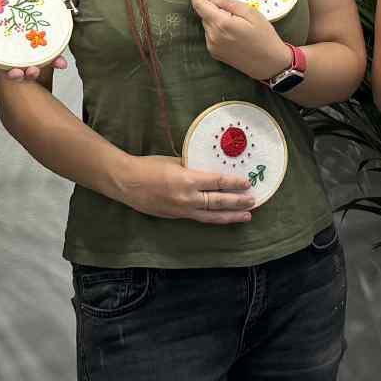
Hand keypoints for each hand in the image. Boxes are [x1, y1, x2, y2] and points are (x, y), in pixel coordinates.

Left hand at [0, 0, 73, 78]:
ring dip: (13, 75)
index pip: (45, 55)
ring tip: (15, 72)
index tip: (62, 64)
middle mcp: (15, 49)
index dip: (55, 61)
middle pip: (27, 67)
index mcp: (29, 40)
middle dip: (32, 73)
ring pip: (6, 70)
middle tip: (34, 71)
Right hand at [111, 153, 255, 223]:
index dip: (234, 183)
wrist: (126, 182)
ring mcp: (182, 210)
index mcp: (187, 179)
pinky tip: (223, 217)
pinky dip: (214, 218)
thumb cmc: (148, 166)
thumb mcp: (174, 161)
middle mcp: (187, 198)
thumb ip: (192, 167)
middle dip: (238, 202)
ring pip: (212, 216)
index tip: (247, 183)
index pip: (218, 182)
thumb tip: (209, 170)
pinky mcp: (176, 217)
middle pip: (219, 202)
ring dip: (230, 216)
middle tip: (254, 200)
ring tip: (246, 216)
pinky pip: (199, 218)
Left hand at [189, 0, 289, 81]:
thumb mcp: (251, 13)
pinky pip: (210, 35)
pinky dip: (217, 29)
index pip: (199, 5)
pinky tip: (232, 32)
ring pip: (207, 24)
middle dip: (212, 6)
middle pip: (204, 14)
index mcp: (221, 24)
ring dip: (215, 18)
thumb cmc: (264, 36)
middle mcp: (212, 36)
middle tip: (229, 5)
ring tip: (235, 21)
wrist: (270, 63)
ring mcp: (212, 46)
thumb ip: (228, 3)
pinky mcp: (215, 53)